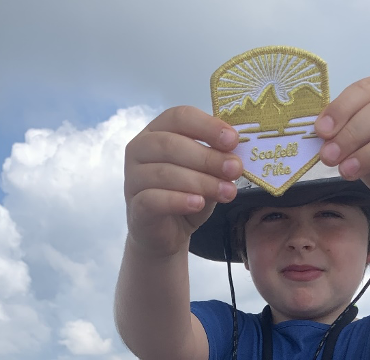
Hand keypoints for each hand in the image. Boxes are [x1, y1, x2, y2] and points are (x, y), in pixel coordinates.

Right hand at [124, 106, 242, 256]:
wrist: (169, 232)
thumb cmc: (187, 194)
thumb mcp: (207, 173)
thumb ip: (217, 160)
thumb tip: (236, 155)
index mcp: (158, 131)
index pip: (179, 116)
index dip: (207, 126)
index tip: (233, 140)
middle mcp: (139, 149)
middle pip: (171, 144)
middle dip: (208, 157)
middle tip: (235, 169)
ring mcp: (132, 178)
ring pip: (165, 173)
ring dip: (201, 182)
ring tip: (227, 192)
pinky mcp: (135, 206)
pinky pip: (154, 199)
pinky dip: (179, 200)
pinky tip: (199, 203)